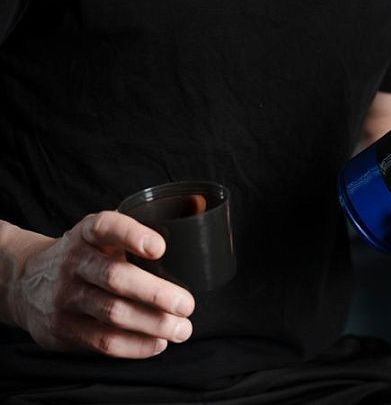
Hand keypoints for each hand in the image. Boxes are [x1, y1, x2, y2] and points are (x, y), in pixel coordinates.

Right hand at [10, 211, 194, 358]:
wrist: (26, 281)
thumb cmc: (84, 254)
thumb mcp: (99, 234)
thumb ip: (134, 233)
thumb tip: (196, 214)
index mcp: (87, 232)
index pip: (108, 227)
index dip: (133, 236)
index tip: (160, 248)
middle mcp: (74, 261)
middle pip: (115, 277)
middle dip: (155, 293)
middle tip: (187, 304)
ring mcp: (66, 296)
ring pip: (112, 313)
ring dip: (151, 324)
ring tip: (181, 329)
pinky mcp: (63, 329)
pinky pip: (102, 341)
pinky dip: (134, 345)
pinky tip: (157, 343)